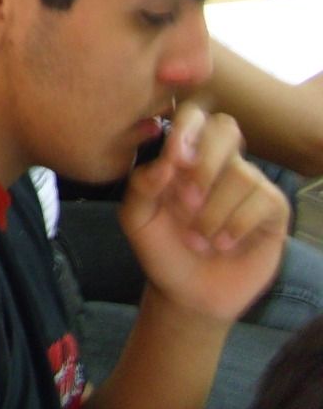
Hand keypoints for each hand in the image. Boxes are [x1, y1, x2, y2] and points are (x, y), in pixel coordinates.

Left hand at [120, 104, 289, 322]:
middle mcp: (217, 163)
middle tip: (188, 200)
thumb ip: (142, 185)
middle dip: (207, 161)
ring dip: (214, 211)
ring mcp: (247, 184)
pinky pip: (264, 199)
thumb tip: (166, 163)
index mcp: (183, 156)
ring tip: (198, 239)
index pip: (193, 116)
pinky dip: (238, 223)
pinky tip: (222, 242)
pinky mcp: (271, 210)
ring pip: (242, 173)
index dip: (187, 128)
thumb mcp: (136, 218)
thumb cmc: (161, 248)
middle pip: (225, 128)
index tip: (175, 159)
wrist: (187, 292)